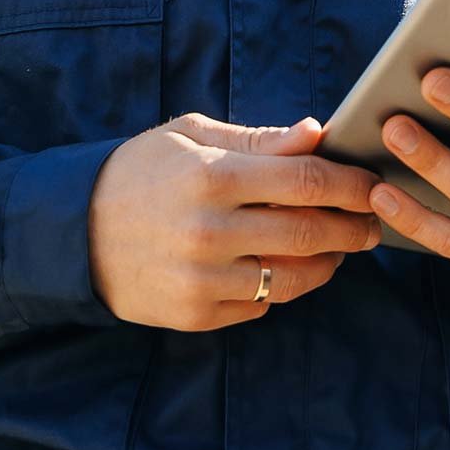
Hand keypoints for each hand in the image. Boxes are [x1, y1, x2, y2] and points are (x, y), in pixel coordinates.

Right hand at [88, 112, 384, 328]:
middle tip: (374, 222)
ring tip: (341, 247)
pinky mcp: (195, 315)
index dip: (349, 183)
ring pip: (292, 278)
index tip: (374, 183)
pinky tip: (292, 267)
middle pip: (308, 233)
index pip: (304, 180)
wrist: (75, 230)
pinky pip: (262, 305)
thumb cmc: (142, 170)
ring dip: (328, 263)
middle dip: (353, 226)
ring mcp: (202, 279)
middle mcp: (209, 230)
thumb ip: (259, 140)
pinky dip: (285, 286)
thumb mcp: (193, 136)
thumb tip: (318, 134)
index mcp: (212, 176)